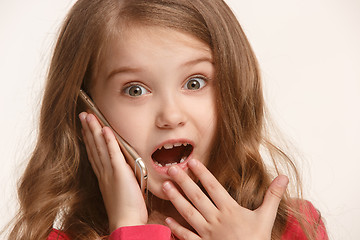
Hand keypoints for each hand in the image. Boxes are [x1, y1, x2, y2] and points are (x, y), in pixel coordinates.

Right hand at [79, 112, 146, 231]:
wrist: (126, 221)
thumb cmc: (127, 209)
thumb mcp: (121, 190)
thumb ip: (120, 177)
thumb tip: (122, 168)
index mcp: (104, 176)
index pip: (95, 153)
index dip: (89, 139)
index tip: (85, 127)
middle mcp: (104, 172)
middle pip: (93, 146)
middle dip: (88, 129)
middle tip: (83, 115)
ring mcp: (110, 172)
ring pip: (100, 146)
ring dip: (94, 130)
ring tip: (89, 116)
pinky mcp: (119, 173)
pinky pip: (113, 153)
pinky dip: (109, 140)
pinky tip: (104, 129)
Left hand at [162, 159, 287, 239]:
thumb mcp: (267, 218)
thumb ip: (272, 196)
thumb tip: (284, 177)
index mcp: (230, 210)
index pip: (213, 187)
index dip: (202, 173)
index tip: (192, 161)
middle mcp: (216, 219)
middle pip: (197, 196)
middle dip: (183, 181)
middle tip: (171, 168)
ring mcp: (207, 233)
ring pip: (188, 213)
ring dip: (176, 199)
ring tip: (165, 186)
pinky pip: (187, 236)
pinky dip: (177, 229)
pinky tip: (167, 220)